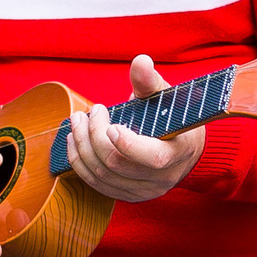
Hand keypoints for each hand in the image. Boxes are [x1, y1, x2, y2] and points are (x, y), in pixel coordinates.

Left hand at [64, 55, 204, 202]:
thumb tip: (140, 61)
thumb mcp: (166, 97)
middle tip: (86, 113)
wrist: (182, 148)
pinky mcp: (127, 195)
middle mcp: (161, 178)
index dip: (127, 144)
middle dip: (94, 136)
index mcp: (177, 153)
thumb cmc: (173, 118)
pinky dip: (80, 163)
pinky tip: (74, 141)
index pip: (152, 157)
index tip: (109, 123)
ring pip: (102, 175)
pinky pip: (97, 184)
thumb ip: (150, 81)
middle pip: (117, 164)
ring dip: (82, 147)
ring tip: (76, 122)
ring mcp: (143, 190)